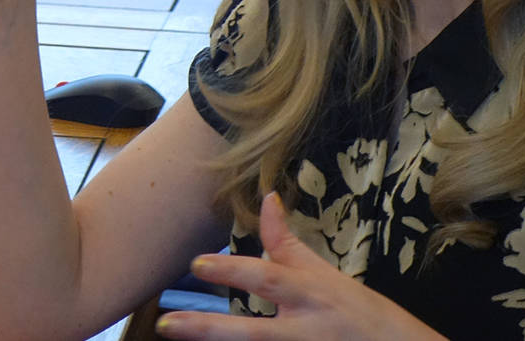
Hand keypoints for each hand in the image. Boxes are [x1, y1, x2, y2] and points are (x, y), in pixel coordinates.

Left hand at [156, 194, 444, 339]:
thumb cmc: (357, 312)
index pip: (268, 279)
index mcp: (310, 295)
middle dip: (208, 329)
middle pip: (252, 332)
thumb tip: (267, 198)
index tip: (196, 264)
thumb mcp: (324, 274)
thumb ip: (287, 243)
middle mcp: (305, 331)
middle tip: (167, 325)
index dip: (232, 271)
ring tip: (176, 340)